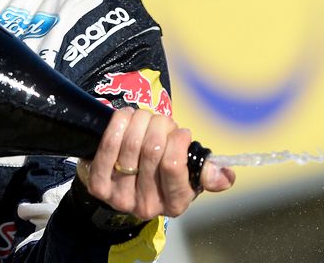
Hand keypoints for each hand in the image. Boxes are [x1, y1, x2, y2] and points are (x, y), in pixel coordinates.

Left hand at [78, 107, 234, 220]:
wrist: (127, 184)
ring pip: (130, 142)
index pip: (174, 164)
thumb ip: (206, 172)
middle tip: (161, 121)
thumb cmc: (163, 173)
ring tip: (144, 118)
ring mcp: (120, 197)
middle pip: (151, 149)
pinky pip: (108, 146)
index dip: (177, 140)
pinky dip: (118, 123)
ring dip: (140, 119)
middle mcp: (146, 206)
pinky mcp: (98, 185)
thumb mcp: (190, 175)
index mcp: (175, 204)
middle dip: (159, 124)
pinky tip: (126, 117)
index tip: (180, 133)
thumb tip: (225, 176)